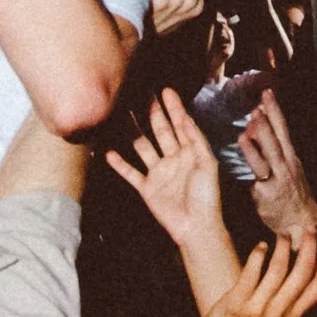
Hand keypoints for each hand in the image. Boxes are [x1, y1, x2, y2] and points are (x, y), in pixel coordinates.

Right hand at [106, 87, 222, 250]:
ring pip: (143, 147)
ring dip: (134, 131)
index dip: (174, 108)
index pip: (181, 125)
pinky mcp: (147, 188)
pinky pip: (131, 173)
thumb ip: (196, 140)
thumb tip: (186, 117)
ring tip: (122, 115)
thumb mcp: (207, 164)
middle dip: (154, 112)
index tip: (165, 90)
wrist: (196, 226)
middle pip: (161, 131)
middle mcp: (173, 159)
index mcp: (190, 153)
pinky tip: (109, 153)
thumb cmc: (206, 196)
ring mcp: (159, 173)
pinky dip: (120, 164)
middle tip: (144, 94)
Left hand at [195, 231, 316, 316]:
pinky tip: (261, 245)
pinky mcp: (237, 303)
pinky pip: (251, 272)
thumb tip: (301, 270)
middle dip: (309, 247)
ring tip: (283, 234)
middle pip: (303, 273)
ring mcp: (259, 307)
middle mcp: (280, 312)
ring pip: (278, 268)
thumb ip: (292, 302)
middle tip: (309, 229)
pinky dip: (258, 255)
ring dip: (283, 246)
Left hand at [239, 90, 316, 239]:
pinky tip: (243, 165)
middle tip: (257, 108)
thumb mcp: (287, 166)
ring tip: (245, 133)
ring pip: (266, 161)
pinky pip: (257, 182)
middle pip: (275, 142)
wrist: (302, 223)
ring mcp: (276, 181)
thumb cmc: (290, 192)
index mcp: (290, 156)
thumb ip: (272, 147)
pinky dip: (251, 173)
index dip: (275, 110)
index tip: (267, 92)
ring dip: (256, 148)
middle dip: (267, 125)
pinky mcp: (266, 196)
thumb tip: (254, 125)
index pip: (282, 128)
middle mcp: (285, 166)